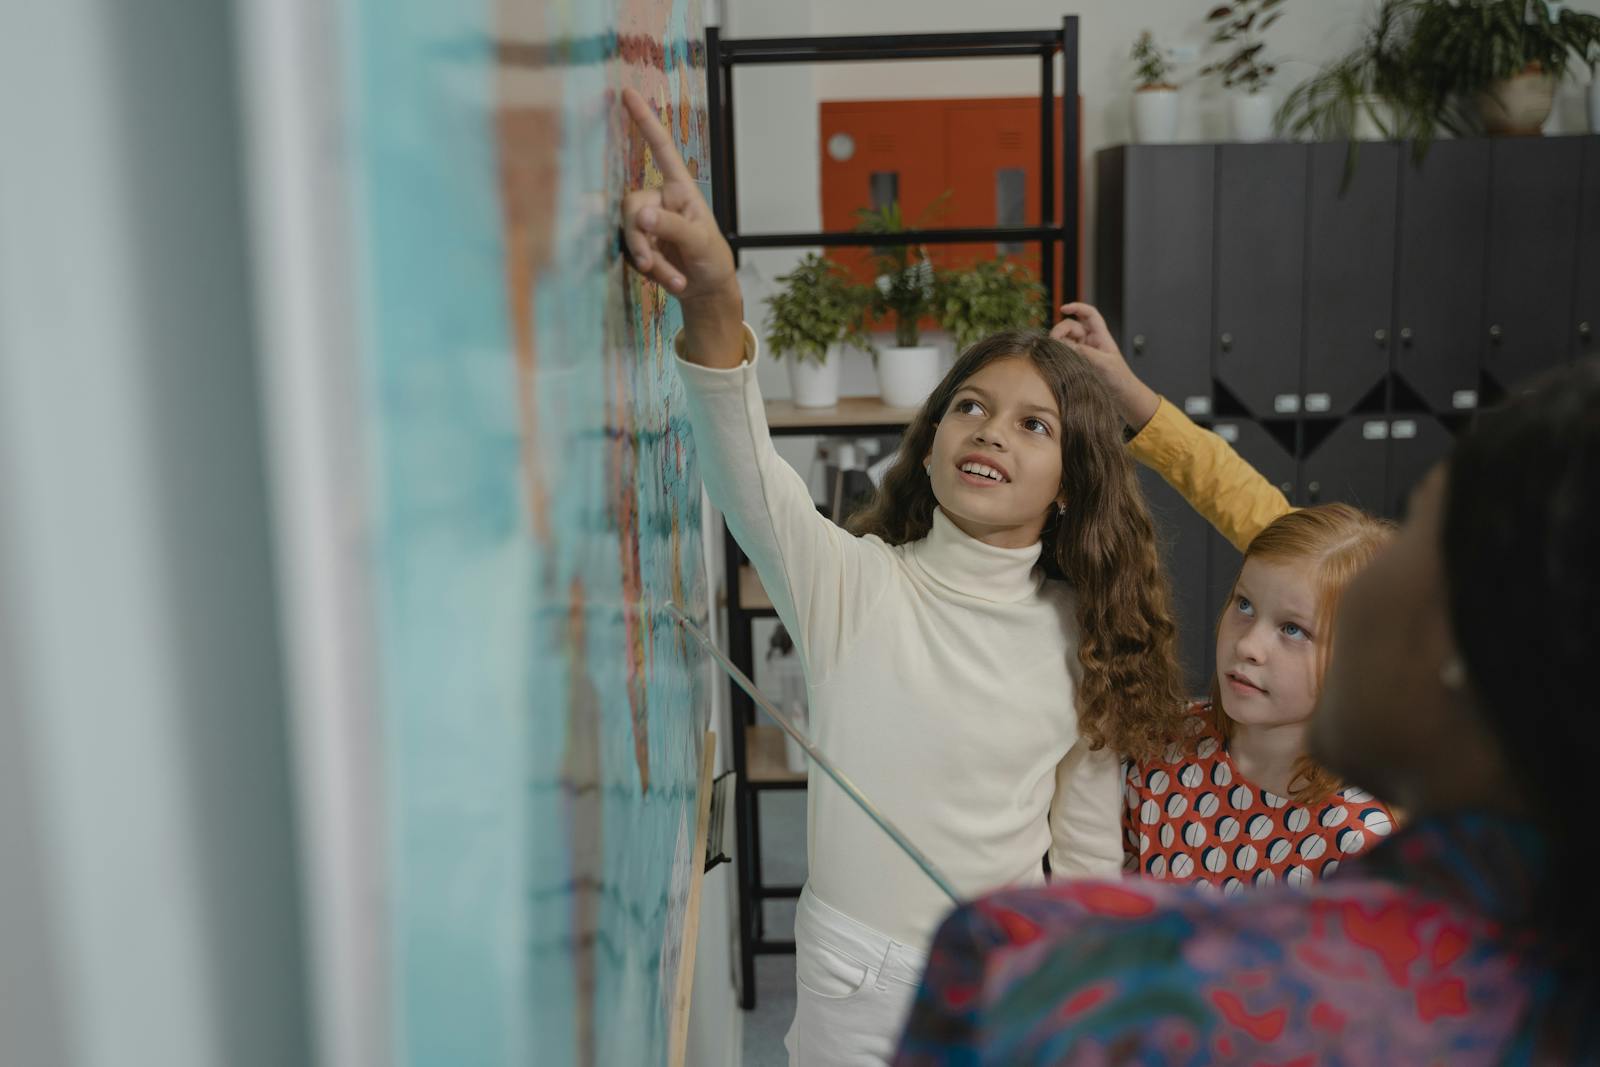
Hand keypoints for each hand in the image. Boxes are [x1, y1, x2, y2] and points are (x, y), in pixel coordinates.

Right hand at [619, 88, 736, 304]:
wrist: (706, 290)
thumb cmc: (711, 259)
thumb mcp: (700, 241)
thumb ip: (671, 226)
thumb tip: (640, 216)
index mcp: (680, 189)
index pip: (661, 150)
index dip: (645, 122)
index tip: (628, 94)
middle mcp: (659, 201)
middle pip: (631, 206)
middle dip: (641, 239)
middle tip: (651, 263)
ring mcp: (647, 223)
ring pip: (629, 233)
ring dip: (650, 261)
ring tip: (675, 279)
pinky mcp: (638, 244)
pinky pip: (631, 252)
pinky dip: (651, 271)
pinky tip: (670, 281)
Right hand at [1050, 301, 1158, 430]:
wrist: (1122, 397)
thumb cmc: (1119, 379)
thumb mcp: (1104, 364)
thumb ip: (1085, 353)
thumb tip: (1064, 344)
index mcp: (1101, 336)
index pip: (1089, 314)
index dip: (1077, 307)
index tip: (1063, 308)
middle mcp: (1091, 341)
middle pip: (1072, 326)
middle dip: (1061, 329)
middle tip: (1052, 341)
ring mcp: (1083, 352)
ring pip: (1065, 340)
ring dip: (1057, 342)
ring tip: (1053, 352)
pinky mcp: (1077, 363)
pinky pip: (1064, 353)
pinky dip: (1057, 353)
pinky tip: (1054, 358)